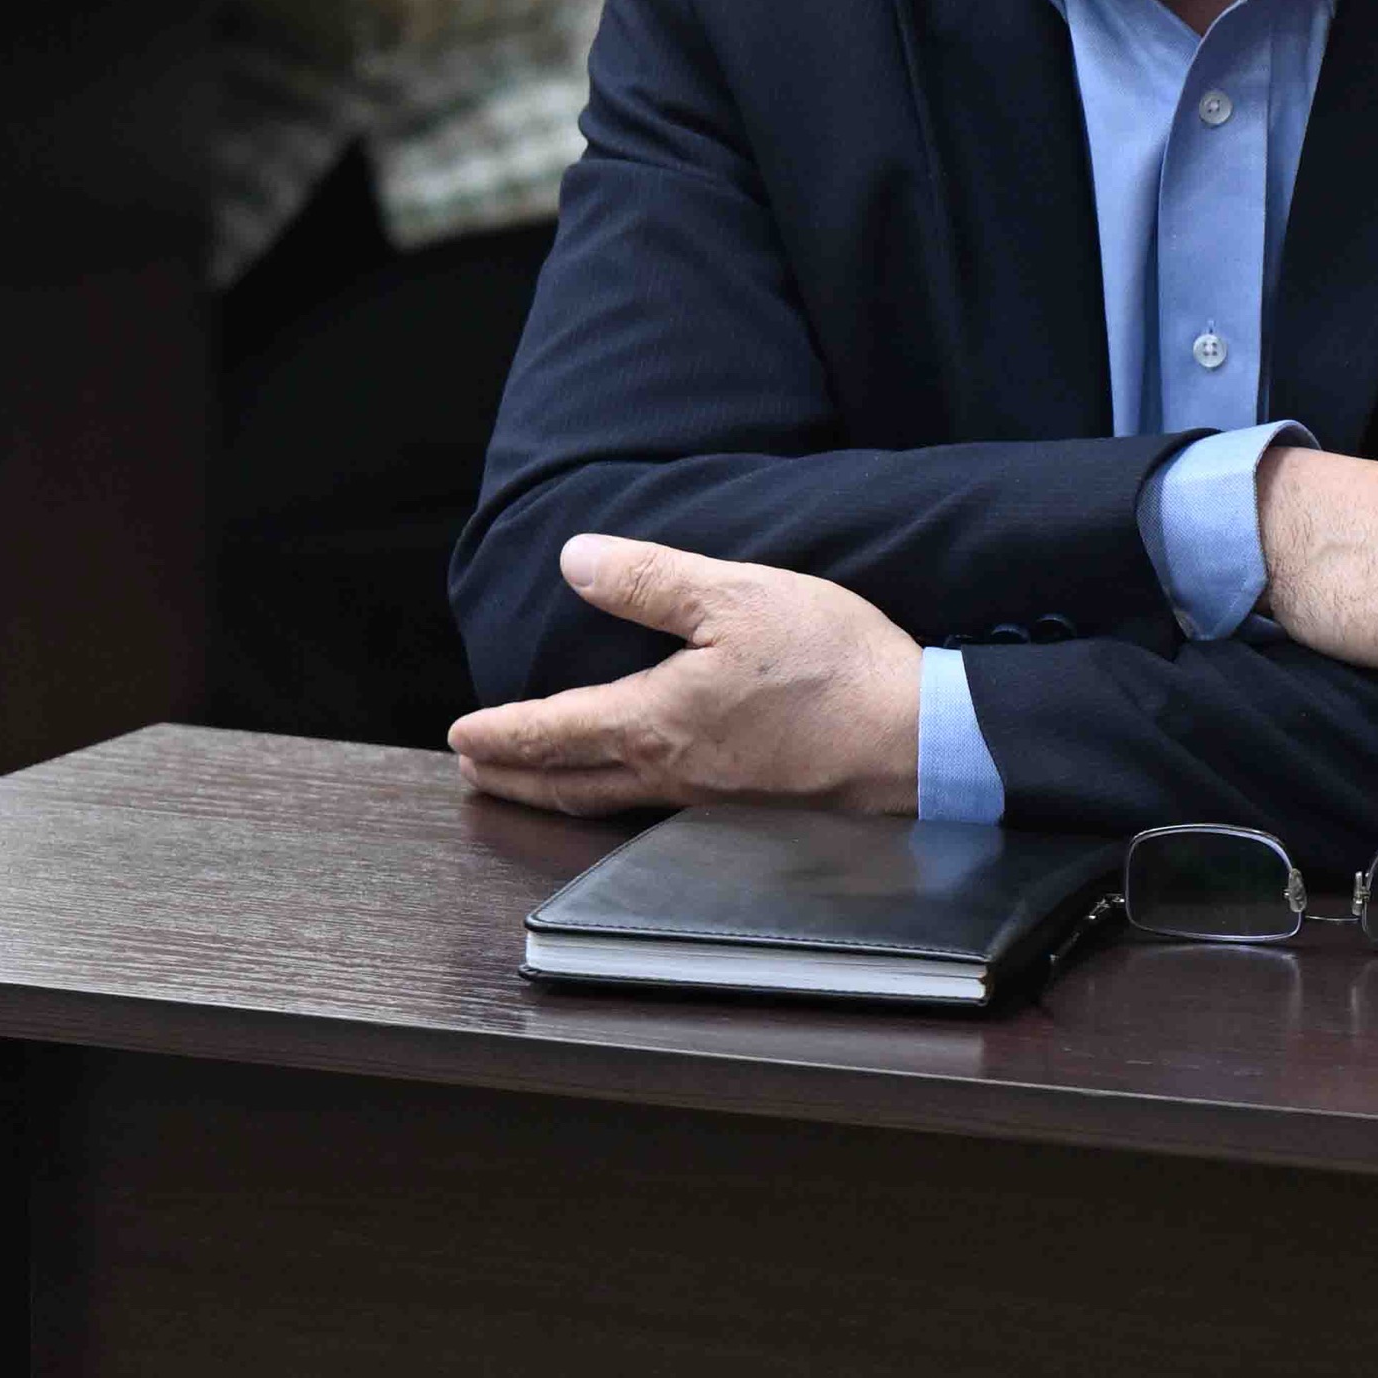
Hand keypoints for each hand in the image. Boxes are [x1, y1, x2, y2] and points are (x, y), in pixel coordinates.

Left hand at [441, 538, 922, 817]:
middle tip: (474, 773)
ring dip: (559, 796)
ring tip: (536, 788)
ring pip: (611, 806)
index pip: (553, 731)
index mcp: (655, 721)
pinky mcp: (748, 817)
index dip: (501, 733)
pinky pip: (657, 815)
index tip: (461, 735)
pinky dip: (619, 805)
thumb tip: (574, 560)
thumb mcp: (738, 596)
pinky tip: (636, 793)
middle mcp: (670, 774)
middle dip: (514, 779)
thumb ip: (650, 581)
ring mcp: (709, 806)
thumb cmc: (832, 666)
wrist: (915, 743)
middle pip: (569, 785)